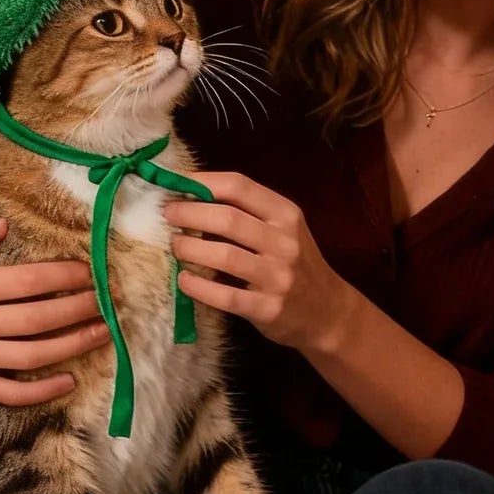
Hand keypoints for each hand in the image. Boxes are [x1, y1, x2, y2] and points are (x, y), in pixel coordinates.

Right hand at [0, 217, 108, 404]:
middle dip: (79, 309)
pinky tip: (68, 380)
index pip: (26, 282)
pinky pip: (5, 392)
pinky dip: (39, 392)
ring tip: (104, 333)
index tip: (91, 271)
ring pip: (29, 356)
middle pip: (36, 320)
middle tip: (110, 300)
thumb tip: (4, 226)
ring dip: (72, 346)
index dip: (63, 277)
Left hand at [164, 172, 354, 351]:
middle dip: (189, 214)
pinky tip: (183, 280)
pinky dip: (199, 287)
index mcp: (286, 214)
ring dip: (190, 249)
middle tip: (167, 215)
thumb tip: (191, 196)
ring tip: (175, 246)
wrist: (326, 311)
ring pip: (225, 256)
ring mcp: (278, 277)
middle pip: (228, 219)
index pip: (239, 186)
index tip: (176, 184)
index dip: (203, 182)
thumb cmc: (296, 263)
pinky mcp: (268, 309)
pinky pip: (226, 296)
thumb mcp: (283, 229)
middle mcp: (285, 242)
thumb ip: (248, 212)